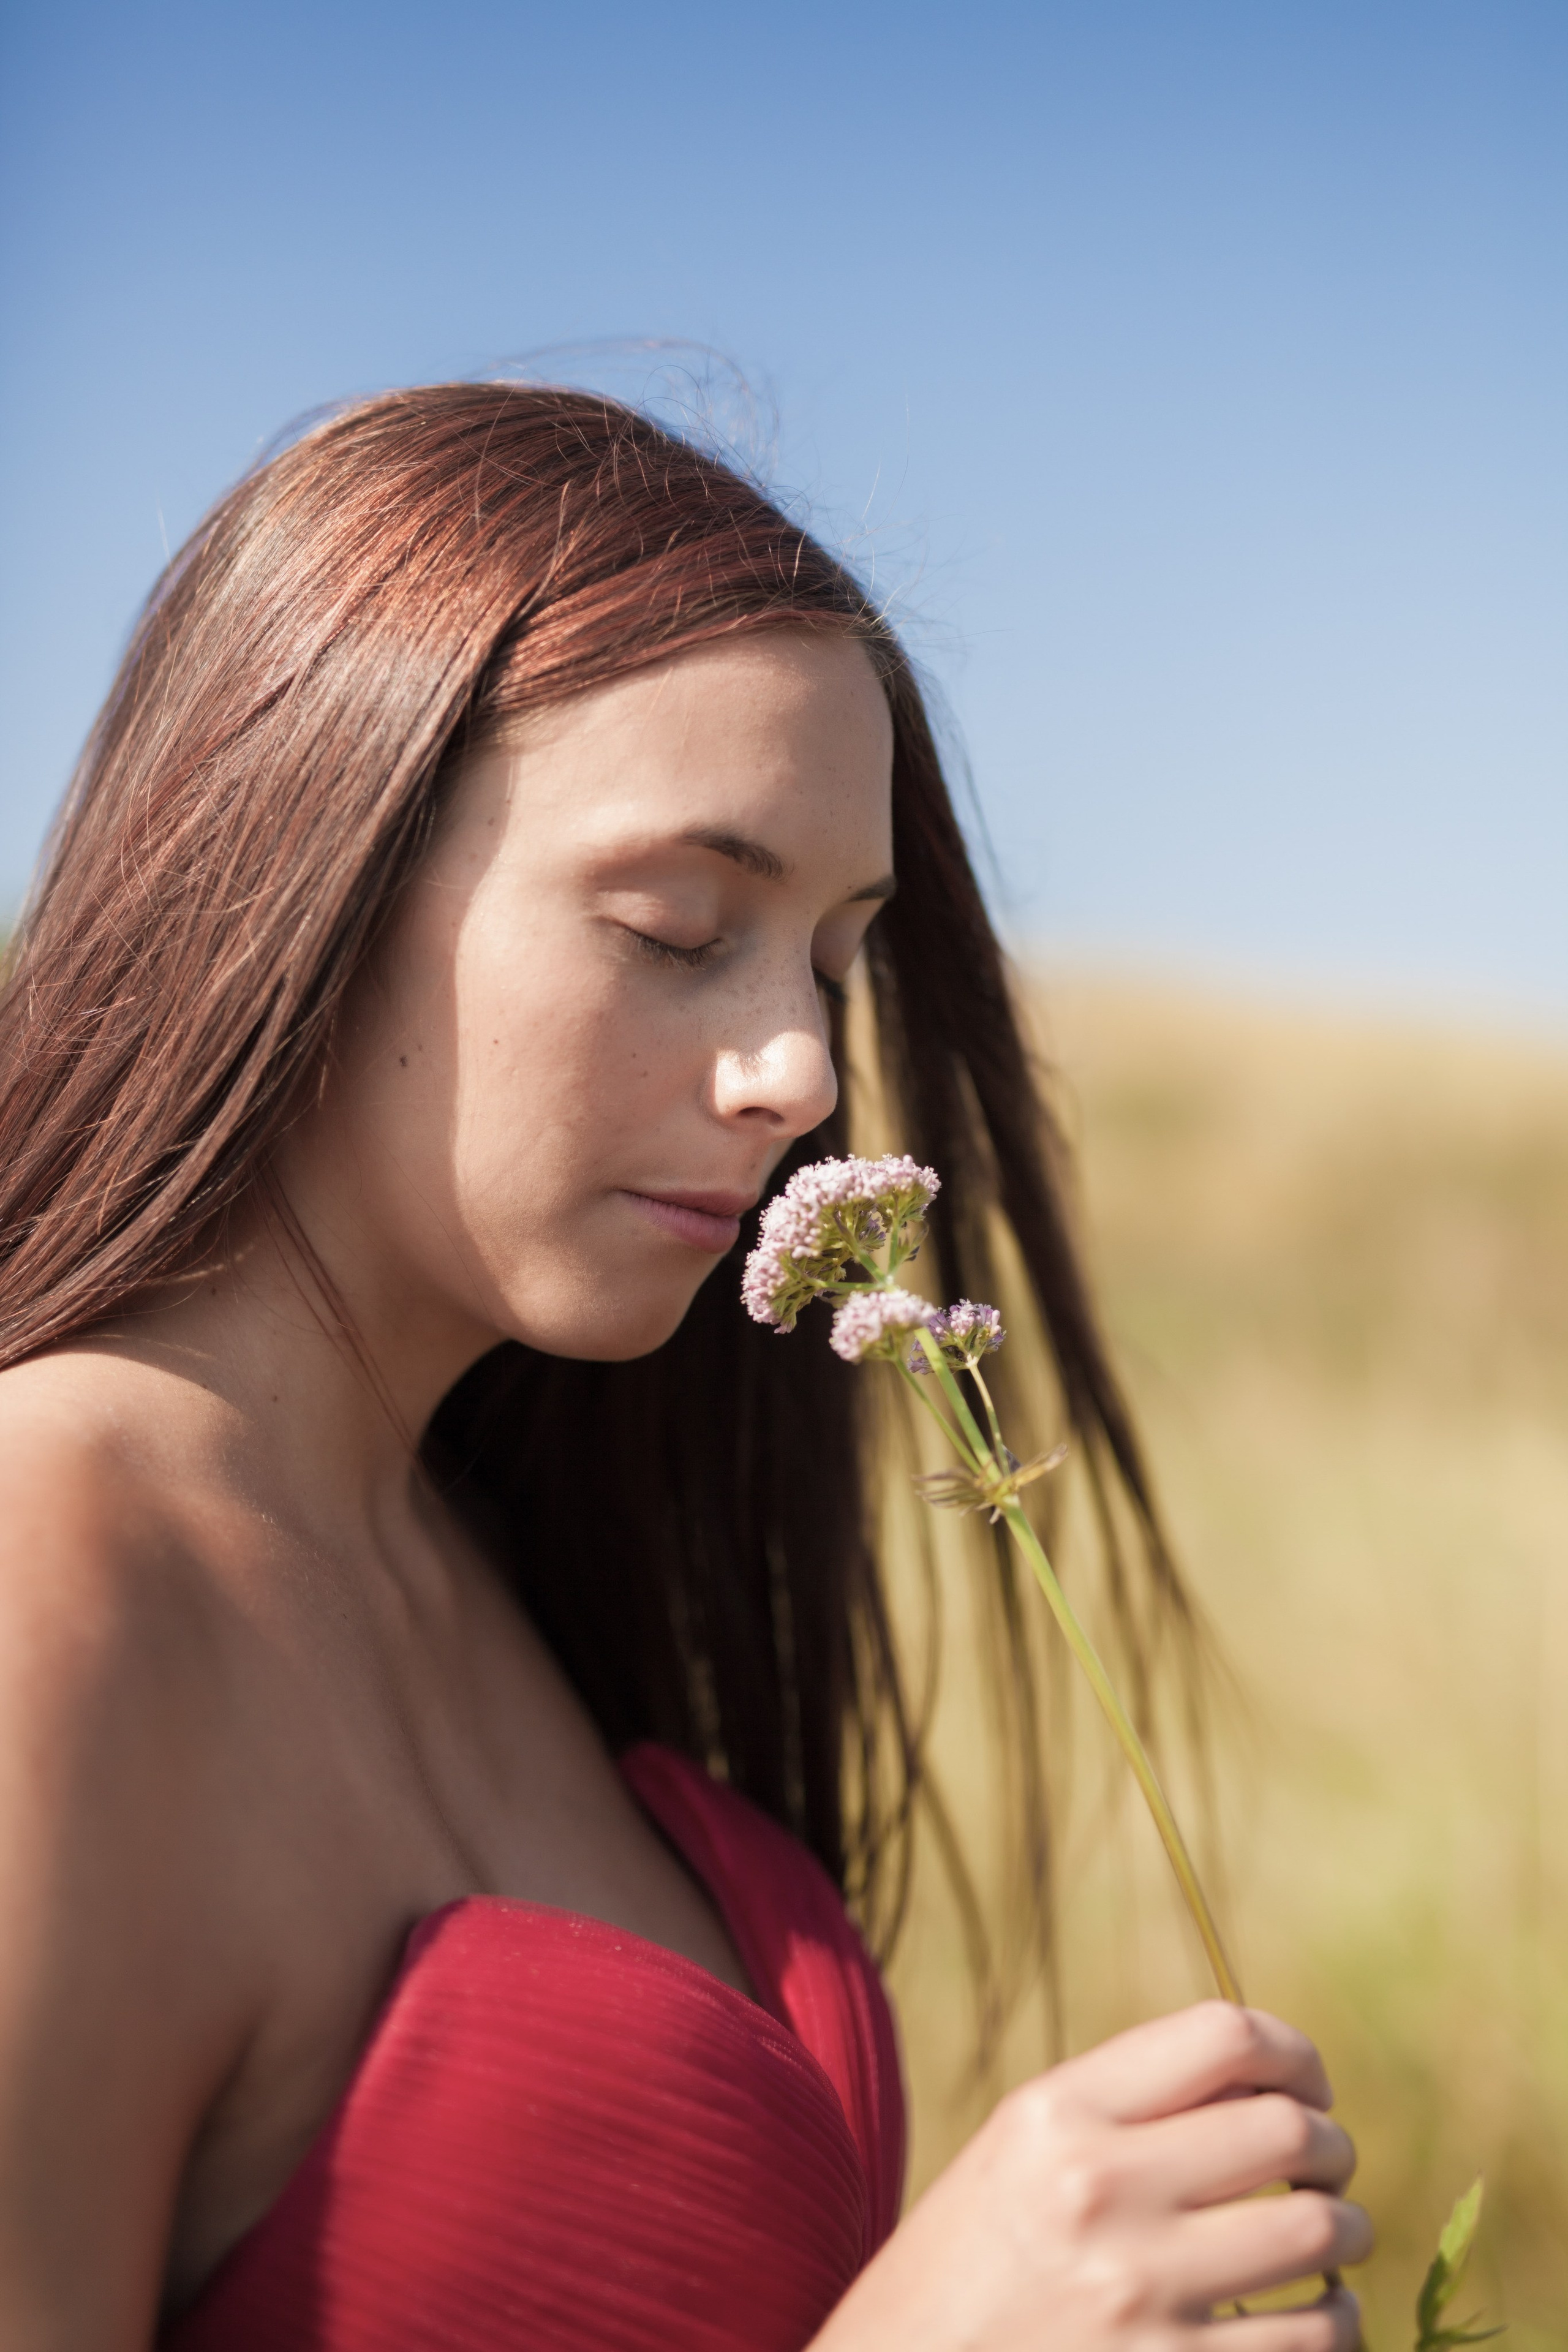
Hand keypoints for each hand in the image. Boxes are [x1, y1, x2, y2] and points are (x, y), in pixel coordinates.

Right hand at [813, 2001, 1370, 2351]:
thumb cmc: (968, 2270)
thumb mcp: (1020, 2156)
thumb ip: (1127, 2108)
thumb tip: (1270, 2083)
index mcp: (1056, 2115)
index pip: (1225, 2035)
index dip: (1295, 2054)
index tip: (1307, 2086)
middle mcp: (1098, 2191)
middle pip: (1288, 2129)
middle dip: (1331, 2148)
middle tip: (1326, 2169)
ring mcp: (1139, 2295)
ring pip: (1319, 2235)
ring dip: (1346, 2235)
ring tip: (1330, 2244)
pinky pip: (1314, 2340)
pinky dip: (1336, 2325)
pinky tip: (1315, 2318)